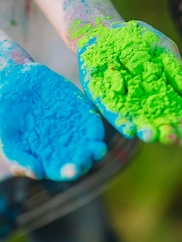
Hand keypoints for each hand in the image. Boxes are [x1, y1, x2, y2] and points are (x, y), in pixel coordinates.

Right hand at [0, 62, 105, 180]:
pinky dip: (96, 127)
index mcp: (46, 156)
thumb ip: (20, 158)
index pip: (61, 169)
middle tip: (84, 158)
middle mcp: (64, 145)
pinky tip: (96, 131)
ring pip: (91, 143)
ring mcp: (75, 128)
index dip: (67, 172)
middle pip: (80, 159)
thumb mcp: (9, 140)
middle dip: (85, 161)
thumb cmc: (7, 116)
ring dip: (96, 148)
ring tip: (96, 149)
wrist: (15, 84)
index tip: (72, 170)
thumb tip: (38, 174)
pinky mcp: (81, 111)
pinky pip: (92, 122)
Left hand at [74, 19, 181, 144]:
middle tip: (168, 138)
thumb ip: (177, 72)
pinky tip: (128, 129)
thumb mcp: (164, 51)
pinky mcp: (103, 98)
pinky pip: (112, 112)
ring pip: (136, 120)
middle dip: (162, 132)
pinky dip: (120, 120)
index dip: (180, 127)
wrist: (105, 29)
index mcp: (164, 91)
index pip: (174, 113)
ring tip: (149, 136)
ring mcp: (124, 101)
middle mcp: (144, 101)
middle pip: (156, 121)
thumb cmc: (140, 39)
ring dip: (142, 130)